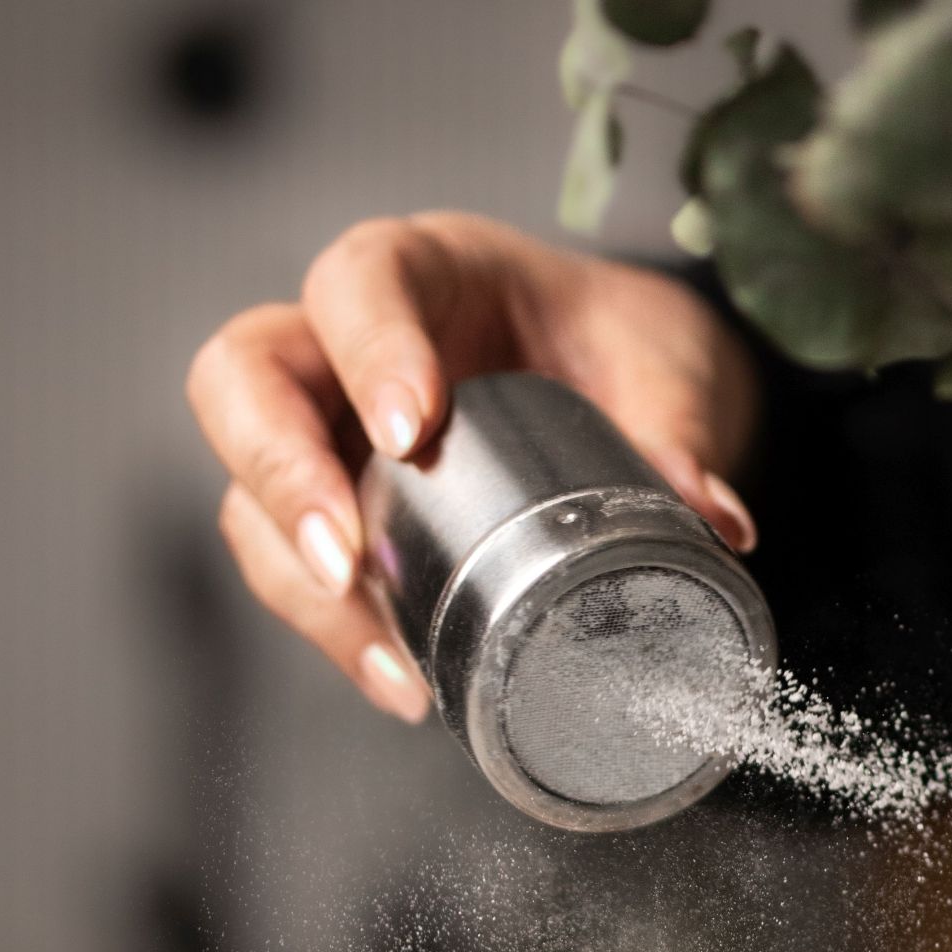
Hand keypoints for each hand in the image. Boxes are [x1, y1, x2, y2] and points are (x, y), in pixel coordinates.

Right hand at [186, 212, 761, 721]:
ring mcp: (327, 435)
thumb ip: (677, 429)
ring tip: (387, 652)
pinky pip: (295, 570)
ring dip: (299, 580)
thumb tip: (706, 516)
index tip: (407, 431)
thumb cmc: (623, 349)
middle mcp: (348, 347)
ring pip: (250, 491)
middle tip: (347, 558)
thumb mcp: (664, 368)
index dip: (367, 350)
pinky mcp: (337, 516)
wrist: (628, 391)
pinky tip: (402, 678)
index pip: (361, 281)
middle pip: (245, 379)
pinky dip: (340, 632)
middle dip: (282, 473)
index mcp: (430, 272)